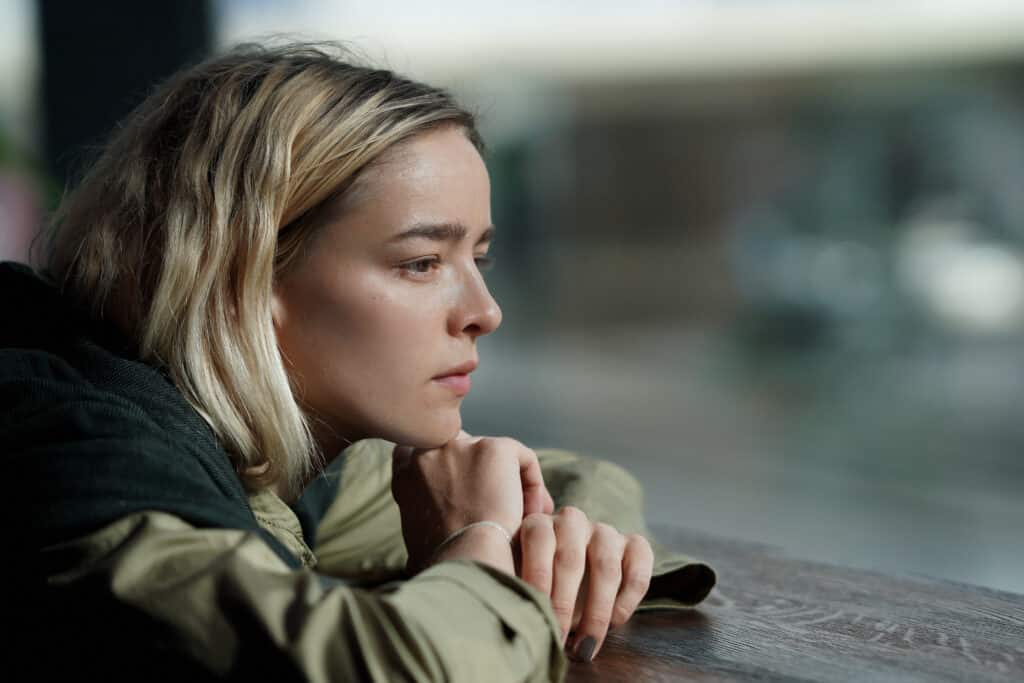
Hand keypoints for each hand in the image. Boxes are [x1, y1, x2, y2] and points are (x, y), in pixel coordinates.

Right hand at [392, 433, 553, 572]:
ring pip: (495, 457)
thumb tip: (428, 545)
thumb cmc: (445, 564)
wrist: (466, 559)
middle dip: (481, 470)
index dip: (446, 467)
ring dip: (510, 483)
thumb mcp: (417, 541)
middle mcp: (429, 451)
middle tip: (497, 506)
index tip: (465, 491)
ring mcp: (462, 446)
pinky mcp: (495, 448)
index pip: (422, 450)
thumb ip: (424, 522)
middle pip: (463, 445)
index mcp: (406, 472)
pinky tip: (533, 513)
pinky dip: (533, 484)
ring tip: (521, 518)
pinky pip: (522, 459)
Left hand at [515, 507, 653, 662]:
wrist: (563, 588)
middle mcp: (572, 521)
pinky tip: (615, 623)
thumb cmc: (534, 589)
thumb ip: (510, 579)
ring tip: (586, 644)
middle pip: (571, 558)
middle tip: (558, 638)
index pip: (539, 537)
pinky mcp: (634, 546)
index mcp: (539, 523)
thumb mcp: (515, 581)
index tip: (535, 612)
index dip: (537, 576)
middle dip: (564, 604)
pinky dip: (628, 598)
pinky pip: (638, 567)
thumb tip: (506, 600)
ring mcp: (605, 532)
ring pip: (606, 566)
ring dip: (596, 610)